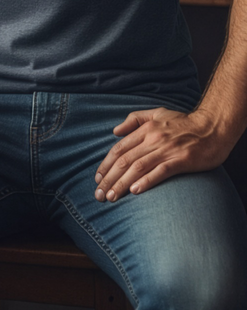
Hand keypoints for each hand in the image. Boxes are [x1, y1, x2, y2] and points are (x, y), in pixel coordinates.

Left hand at [93, 107, 232, 201]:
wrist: (213, 128)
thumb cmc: (183, 122)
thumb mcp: (156, 113)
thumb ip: (134, 119)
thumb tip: (115, 131)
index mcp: (145, 130)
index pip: (119, 149)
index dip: (106, 164)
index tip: (98, 179)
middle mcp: (152, 139)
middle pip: (125, 160)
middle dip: (109, 178)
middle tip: (99, 194)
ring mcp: (166, 150)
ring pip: (138, 167)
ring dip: (122, 183)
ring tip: (112, 197)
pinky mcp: (181, 161)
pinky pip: (160, 172)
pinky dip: (146, 181)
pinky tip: (135, 191)